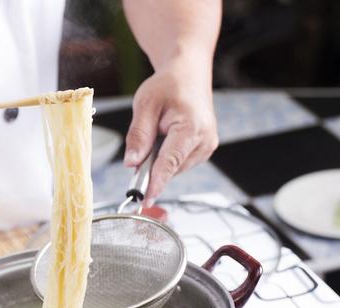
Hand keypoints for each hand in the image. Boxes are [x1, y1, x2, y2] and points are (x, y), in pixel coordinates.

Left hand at [124, 54, 217, 205]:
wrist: (189, 74)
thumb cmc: (168, 85)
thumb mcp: (145, 104)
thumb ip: (138, 135)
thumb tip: (131, 164)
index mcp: (191, 127)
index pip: (170, 163)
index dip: (156, 183)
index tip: (145, 200)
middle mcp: (204, 140)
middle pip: (171, 167)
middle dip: (151, 165)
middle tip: (143, 144)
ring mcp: (207, 146)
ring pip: (174, 168)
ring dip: (159, 159)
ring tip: (159, 131)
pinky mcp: (204, 150)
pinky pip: (179, 163)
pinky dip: (167, 156)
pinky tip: (166, 137)